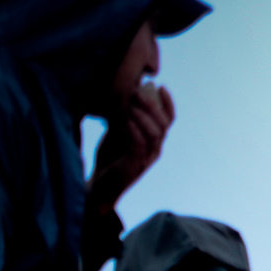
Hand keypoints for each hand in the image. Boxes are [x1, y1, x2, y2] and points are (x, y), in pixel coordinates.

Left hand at [87, 81, 172, 209]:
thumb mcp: (118, 132)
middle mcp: (156, 149)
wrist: (102, 184)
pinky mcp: (137, 164)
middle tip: (138, 93)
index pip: (169, 120)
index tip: (161, 86)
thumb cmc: (110, 157)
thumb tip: (126, 92)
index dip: (168, 103)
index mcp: (154, 140)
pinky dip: (134, 130)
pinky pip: (140, 144)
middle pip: (164, 124)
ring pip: (155, 134)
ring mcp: (148, 157)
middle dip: (153, 106)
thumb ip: (125, 116)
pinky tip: (126, 120)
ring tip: (130, 104)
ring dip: (144, 117)